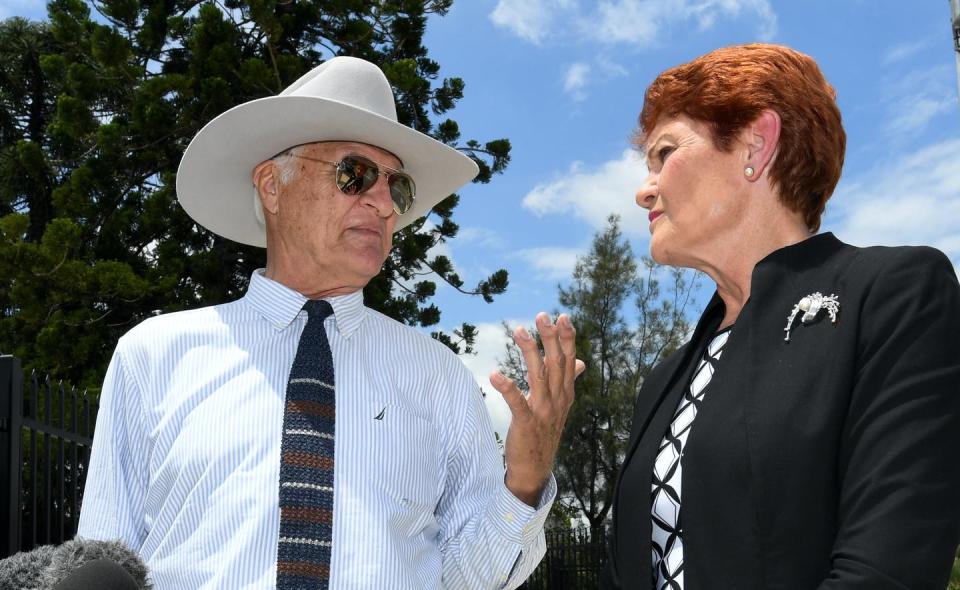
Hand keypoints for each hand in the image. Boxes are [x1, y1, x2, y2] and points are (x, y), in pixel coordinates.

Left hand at [489, 312, 584, 505]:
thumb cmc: (544, 432)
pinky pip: (517, 403)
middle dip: (551, 338)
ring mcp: (543, 412)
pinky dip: (508, 388)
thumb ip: (567, 381)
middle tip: (543, 315)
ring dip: (530, 352)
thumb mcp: (559, 405)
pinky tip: (496, 375)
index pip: (569, 360)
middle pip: (556, 364)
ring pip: (539, 377)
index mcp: (565, 393)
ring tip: (519, 331)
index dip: (567, 338)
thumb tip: (580, 362)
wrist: (535, 469)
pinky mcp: (526, 424)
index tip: (563, 316)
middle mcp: (557, 400)